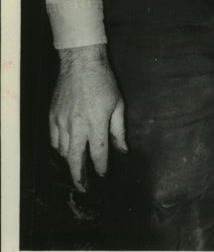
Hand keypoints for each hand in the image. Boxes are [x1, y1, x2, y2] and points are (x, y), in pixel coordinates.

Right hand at [50, 44, 126, 190]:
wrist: (81, 64)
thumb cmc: (103, 82)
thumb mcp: (118, 104)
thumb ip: (119, 129)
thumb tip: (123, 150)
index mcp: (96, 122)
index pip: (98, 152)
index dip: (101, 167)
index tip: (104, 174)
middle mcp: (77, 125)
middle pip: (74, 159)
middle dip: (79, 176)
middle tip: (83, 187)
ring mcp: (61, 122)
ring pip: (62, 151)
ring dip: (69, 161)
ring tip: (77, 167)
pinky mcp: (52, 117)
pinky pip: (53, 140)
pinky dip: (59, 148)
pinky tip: (66, 149)